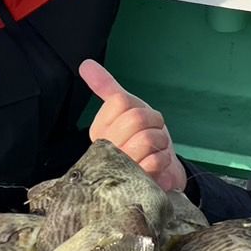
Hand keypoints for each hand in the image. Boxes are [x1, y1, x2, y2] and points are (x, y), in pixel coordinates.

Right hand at [78, 57, 185, 190]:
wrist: (164, 173)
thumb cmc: (143, 139)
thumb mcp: (128, 110)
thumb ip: (106, 87)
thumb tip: (86, 64)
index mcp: (99, 131)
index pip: (120, 101)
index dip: (140, 107)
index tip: (143, 121)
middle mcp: (104, 152)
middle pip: (136, 118)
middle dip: (155, 123)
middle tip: (154, 135)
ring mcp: (118, 171)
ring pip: (147, 139)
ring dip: (161, 143)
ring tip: (155, 152)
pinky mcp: (136, 186)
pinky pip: (155, 161)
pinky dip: (165, 160)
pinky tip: (158, 168)